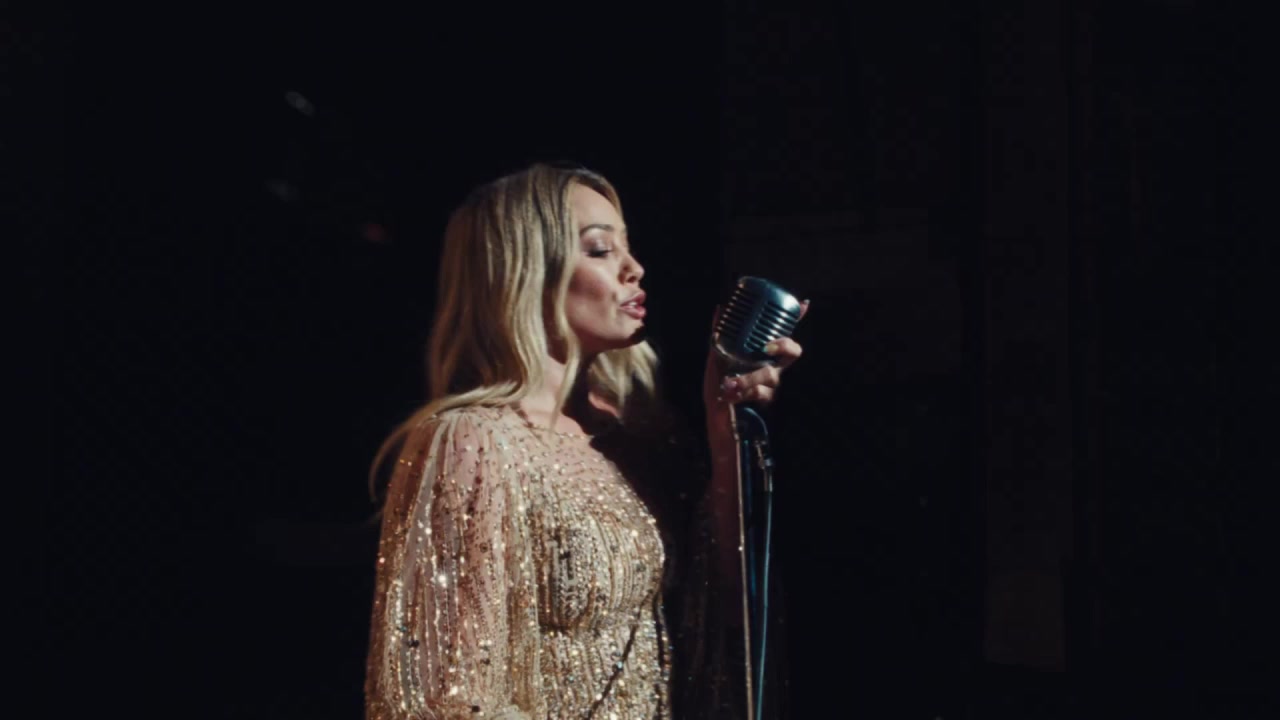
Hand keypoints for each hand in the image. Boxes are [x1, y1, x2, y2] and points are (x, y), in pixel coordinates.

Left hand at [702, 300, 808, 450]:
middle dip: (783, 346)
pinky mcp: (769, 406)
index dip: (796, 320)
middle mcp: (772, 372)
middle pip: (792, 353)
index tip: (803, 304)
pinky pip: (762, 394)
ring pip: (772, 375)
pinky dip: (744, 393)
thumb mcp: (715, 363)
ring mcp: (772, 389)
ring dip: (749, 378)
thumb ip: (718, 340)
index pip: (783, 336)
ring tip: (729, 384)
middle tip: (767, 347)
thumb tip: (719, 310)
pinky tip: (730, 395)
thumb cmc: (718, 395)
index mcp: (761, 359)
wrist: (716, 426)